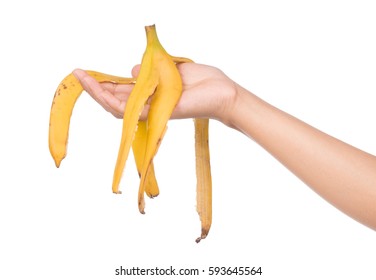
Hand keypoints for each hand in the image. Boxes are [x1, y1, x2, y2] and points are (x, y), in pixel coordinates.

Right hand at [73, 63, 236, 123]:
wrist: (221, 92)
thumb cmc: (201, 81)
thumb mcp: (171, 70)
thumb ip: (150, 71)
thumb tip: (131, 71)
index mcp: (152, 92)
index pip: (123, 90)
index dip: (105, 82)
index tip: (89, 72)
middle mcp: (149, 103)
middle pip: (116, 99)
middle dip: (95, 88)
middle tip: (77, 74)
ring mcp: (152, 110)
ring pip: (118, 107)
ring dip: (98, 94)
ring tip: (82, 80)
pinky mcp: (158, 113)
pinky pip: (132, 111)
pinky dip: (114, 102)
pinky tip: (100, 91)